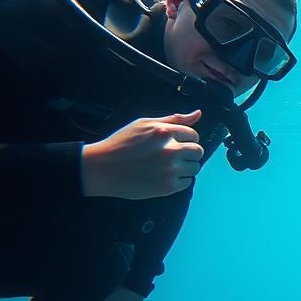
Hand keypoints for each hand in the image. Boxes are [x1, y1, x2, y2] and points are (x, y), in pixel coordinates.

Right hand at [81, 110, 204, 199]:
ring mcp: (170, 170)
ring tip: (167, 165)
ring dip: (185, 166)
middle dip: (188, 152)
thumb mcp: (145, 123)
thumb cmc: (122, 143)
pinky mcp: (167, 187)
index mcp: (164, 132)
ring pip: (195, 168)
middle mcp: (170, 150)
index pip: (194, 135)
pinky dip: (179, 180)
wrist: (102, 168)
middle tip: (172, 155)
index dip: (185, 139)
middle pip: (198, 151)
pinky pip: (187, 182)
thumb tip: (198, 113)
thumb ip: (174, 119)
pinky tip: (163, 175)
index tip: (174, 143)